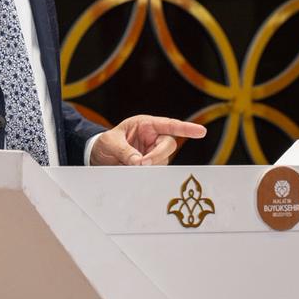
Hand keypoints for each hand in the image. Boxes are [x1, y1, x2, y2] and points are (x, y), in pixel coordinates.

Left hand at [90, 115, 206, 165]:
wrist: (96, 155)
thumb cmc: (104, 143)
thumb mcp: (110, 143)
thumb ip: (124, 151)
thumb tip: (139, 162)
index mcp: (145, 124)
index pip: (169, 125)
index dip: (186, 128)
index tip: (202, 131)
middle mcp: (153, 137)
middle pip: (169, 145)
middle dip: (158, 155)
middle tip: (142, 164)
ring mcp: (153, 152)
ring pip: (163, 160)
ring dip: (151, 166)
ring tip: (129, 166)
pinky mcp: (151, 166)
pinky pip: (156, 170)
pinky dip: (148, 174)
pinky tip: (136, 173)